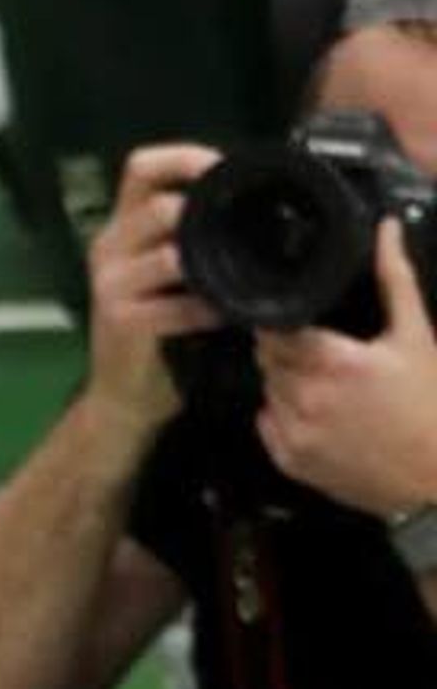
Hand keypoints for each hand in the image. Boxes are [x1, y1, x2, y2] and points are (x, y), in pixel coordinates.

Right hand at [83, 144, 225, 435]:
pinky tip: (228, 316)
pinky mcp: (122, 320)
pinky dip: (210, 309)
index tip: (227, 169)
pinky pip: (178, 305)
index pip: (141, 167)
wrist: (126, 395)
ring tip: (244, 276)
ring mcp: (110, 284)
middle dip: (209, 216)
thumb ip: (196, 239)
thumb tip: (260, 207)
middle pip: (158, 206)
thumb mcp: (172, 274)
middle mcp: (108, 248)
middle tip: (251, 230)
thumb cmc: (161, 330)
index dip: (185, 158)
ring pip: (170, 255)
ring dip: (215, 266)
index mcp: (121, 228)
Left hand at [255, 224, 436, 519]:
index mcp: (333, 363)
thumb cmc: (431, 402)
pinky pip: (267, 424)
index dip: (282, 324)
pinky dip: (283, 416)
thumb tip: (385, 227)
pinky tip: (319, 414)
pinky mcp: (290, 461)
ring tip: (324, 384)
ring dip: (285, 383)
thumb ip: (395, 280)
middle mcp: (305, 397)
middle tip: (320, 354)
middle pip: (267, 359)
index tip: (299, 323)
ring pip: (267, 390)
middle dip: (286, 352)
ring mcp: (294, 432)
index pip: (273, 330)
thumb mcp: (418, 338)